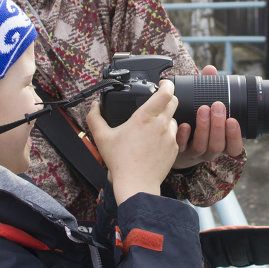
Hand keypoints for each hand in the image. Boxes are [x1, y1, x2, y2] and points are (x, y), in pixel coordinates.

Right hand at [85, 79, 179, 203]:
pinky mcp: (174, 149)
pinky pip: (174, 135)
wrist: (136, 184)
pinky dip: (167, 134)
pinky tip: (155, 142)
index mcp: (144, 117)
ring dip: (166, 118)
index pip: (166, 92)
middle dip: (167, 99)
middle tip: (157, 102)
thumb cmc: (120, 162)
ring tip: (152, 127)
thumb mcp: (102, 138)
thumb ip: (95, 118)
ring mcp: (169, 137)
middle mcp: (160, 124)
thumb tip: (94, 106)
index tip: (163, 83)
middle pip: (173, 102)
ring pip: (174, 119)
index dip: (167, 84)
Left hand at [171, 65, 244, 170]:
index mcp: (221, 142)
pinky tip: (184, 125)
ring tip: (203, 110)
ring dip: (203, 128)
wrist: (173, 143)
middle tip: (217, 106)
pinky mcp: (178, 152)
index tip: (232, 119)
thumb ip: (209, 89)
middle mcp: (209, 150)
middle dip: (218, 126)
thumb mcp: (207, 108)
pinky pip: (181, 147)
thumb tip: (210, 70)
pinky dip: (183, 136)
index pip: (234, 147)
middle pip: (218, 145)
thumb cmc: (195, 122)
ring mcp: (193, 152)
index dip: (235, 135)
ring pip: (202, 146)